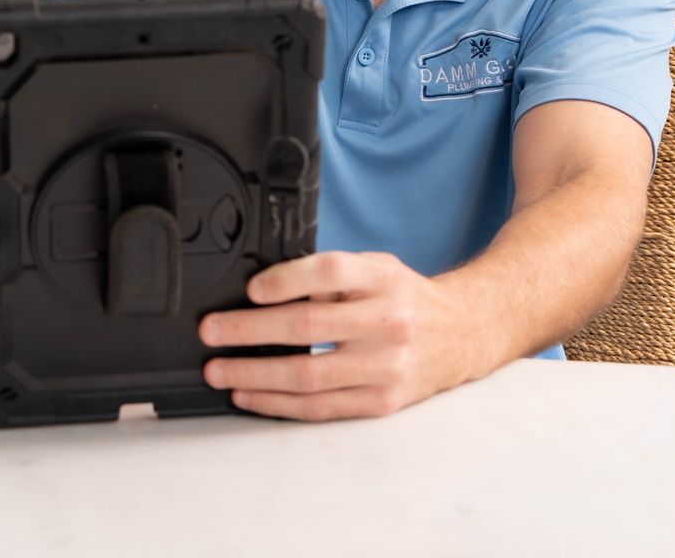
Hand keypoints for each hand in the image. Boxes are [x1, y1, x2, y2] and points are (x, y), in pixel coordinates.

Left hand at [198, 250, 481, 420]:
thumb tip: (263, 291)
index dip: (284, 280)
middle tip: (212, 332)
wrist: (462, 334)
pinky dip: (278, 403)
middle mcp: (387, 322)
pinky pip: (321, 407)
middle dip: (249, 331)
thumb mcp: (376, 268)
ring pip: (308, 376)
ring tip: (220, 371)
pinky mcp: (382, 401)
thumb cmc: (405, 298)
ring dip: (255, 375)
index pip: (328, 272)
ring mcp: (386, 367)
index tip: (249, 290)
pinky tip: (250, 394)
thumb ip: (331, 275)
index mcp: (383, 279)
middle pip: (308, 327)